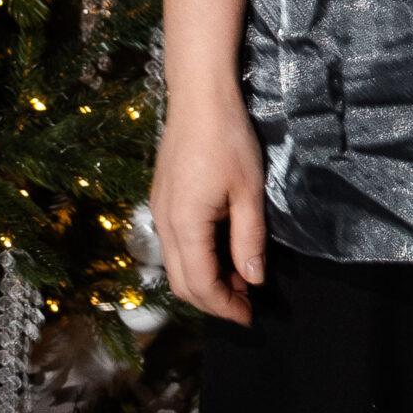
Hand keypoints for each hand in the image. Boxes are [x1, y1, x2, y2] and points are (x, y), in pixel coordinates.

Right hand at [150, 89, 266, 325]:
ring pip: (175, 265)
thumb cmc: (228, 139)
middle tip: (246, 303)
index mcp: (185, 225)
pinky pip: (174, 244)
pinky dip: (196, 259)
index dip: (225, 306)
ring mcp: (158, 211)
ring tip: (240, 277)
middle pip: (181, 283)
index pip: (201, 285)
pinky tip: (222, 249)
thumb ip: (249, 238)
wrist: (198, 96)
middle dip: (213, 300)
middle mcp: (163, 223)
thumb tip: (254, 279)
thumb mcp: (248, 191)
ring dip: (205, 279)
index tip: (250, 316)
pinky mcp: (161, 199)